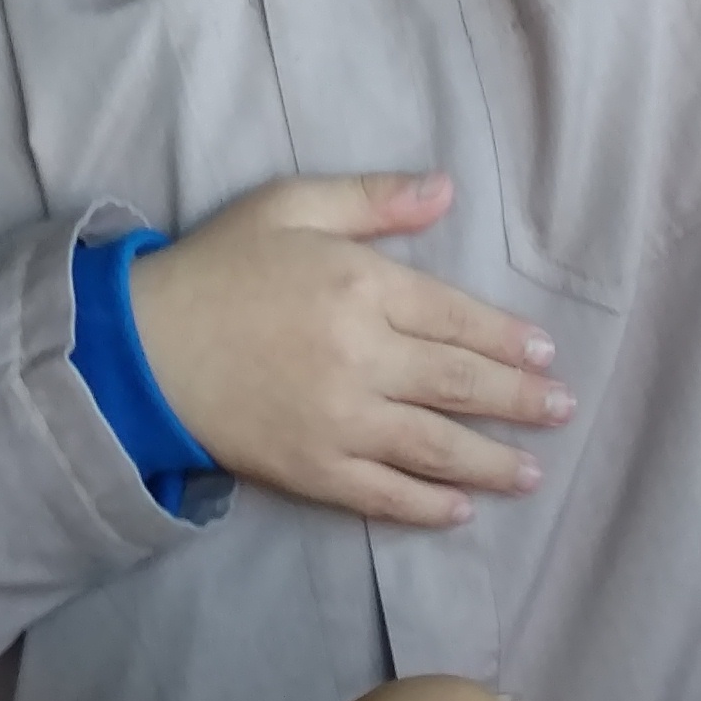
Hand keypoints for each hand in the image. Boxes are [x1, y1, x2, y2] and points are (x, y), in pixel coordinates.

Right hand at [128, 174, 569, 527]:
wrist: (138, 349)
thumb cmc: (216, 267)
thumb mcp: (290, 206)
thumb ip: (372, 198)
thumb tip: (447, 190)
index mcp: (362, 285)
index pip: (457, 316)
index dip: (507, 338)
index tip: (544, 352)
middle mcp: (363, 355)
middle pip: (461, 383)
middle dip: (520, 400)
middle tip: (562, 409)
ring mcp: (340, 419)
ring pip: (436, 446)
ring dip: (492, 461)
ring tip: (532, 472)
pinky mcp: (312, 470)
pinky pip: (384, 494)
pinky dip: (427, 506)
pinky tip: (460, 510)